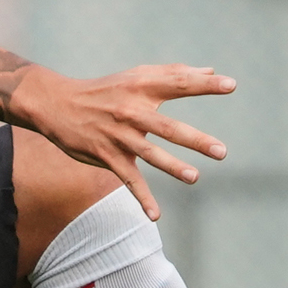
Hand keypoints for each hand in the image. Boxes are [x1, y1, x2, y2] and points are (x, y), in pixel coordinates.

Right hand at [0, 48, 234, 218]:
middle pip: (168, 126)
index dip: (203, 85)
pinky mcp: (107, 155)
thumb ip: (174, 74)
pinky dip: (142, 198)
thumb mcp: (136, 77)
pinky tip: (156, 215)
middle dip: (195, 140)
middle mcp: (131, 110)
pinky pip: (128, 179)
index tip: (231, 86)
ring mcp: (119, 135)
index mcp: (141, 87)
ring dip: (172, 166)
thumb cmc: (105, 90)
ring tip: (194, 178)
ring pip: (149, 153)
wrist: (57, 104)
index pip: (177, 83)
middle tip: (222, 152)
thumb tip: (212, 72)